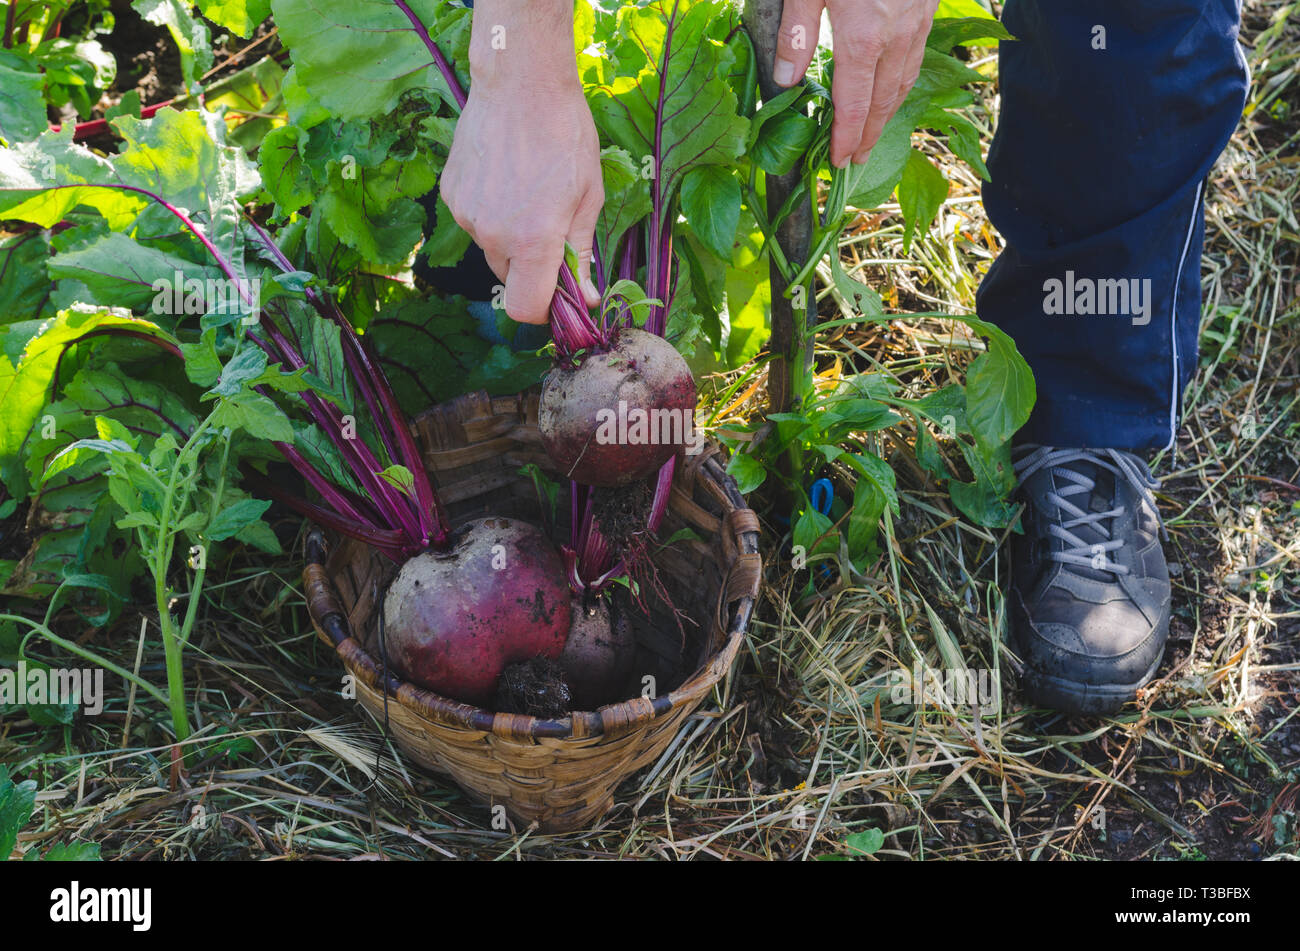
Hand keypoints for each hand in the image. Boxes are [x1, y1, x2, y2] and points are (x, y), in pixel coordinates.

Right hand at [439, 5, 602, 323]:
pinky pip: (474, 221)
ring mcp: (467, 215)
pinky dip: (491, 212)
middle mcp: (493, 235)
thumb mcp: (588, 197)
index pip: (525, 309)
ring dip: (510, 237)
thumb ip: (581, 254)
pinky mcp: (451, 195)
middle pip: (509, 279)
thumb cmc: (565, 136)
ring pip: (491, 249)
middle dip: (530, 267)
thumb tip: (583, 299)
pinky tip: (506, 177)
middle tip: (550, 228)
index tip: (556, 296)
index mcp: (533, 241)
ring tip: (527, 192)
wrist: (521, 83)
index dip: (542, 311)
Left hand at [773, 0, 938, 167]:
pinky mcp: (927, 10)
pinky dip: (903, 84)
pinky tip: (893, 90)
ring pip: (903, 83)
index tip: (838, 161)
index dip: (845, 139)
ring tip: (873, 134)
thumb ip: (796, 32)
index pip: (853, 107)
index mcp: (861, 40)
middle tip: (855, 160)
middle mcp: (894, 40)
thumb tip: (785, 80)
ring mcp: (915, 25)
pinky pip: (915, 58)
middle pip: (881, 103)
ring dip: (887, 115)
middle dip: (868, 137)